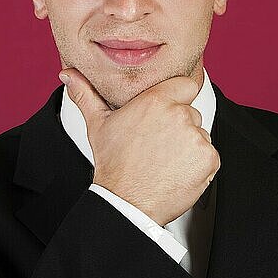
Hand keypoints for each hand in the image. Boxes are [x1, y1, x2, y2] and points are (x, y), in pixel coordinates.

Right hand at [58, 69, 219, 225]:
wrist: (127, 203)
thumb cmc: (113, 165)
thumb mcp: (98, 125)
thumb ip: (86, 94)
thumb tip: (68, 73)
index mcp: (156, 101)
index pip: (186, 85)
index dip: (178, 98)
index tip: (168, 113)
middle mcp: (179, 115)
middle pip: (191, 112)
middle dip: (180, 127)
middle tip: (159, 146)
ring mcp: (196, 137)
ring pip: (200, 134)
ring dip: (189, 146)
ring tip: (165, 161)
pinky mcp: (208, 158)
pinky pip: (209, 155)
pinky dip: (198, 164)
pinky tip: (177, 171)